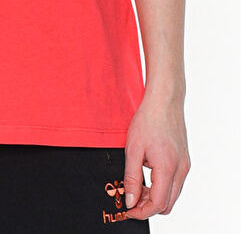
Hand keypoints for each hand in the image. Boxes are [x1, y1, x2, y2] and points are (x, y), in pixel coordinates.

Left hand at [123, 89, 190, 219]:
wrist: (164, 101)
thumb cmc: (148, 120)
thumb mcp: (133, 149)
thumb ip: (131, 178)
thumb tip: (131, 201)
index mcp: (168, 168)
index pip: (158, 204)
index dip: (142, 212)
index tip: (129, 210)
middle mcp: (181, 169)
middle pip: (168, 203)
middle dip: (149, 206)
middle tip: (131, 199)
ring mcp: (185, 165)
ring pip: (172, 194)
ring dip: (156, 196)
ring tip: (137, 186)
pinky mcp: (184, 160)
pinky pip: (175, 182)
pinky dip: (162, 186)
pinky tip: (147, 175)